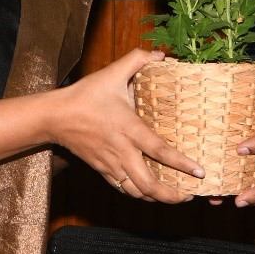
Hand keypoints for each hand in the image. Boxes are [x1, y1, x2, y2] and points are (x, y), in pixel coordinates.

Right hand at [51, 49, 202, 202]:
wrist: (55, 116)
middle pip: (148, 183)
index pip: (159, 150)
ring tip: (174, 197)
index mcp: (129, 128)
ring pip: (135, 192)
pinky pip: (122, 189)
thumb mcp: (111, 73)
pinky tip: (148, 193)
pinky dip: (137, 195)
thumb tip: (161, 54)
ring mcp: (110, 163)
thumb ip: (137, 60)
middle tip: (189, 195)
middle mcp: (121, 151)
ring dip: (156, 199)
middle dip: (171, 195)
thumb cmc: (84, 95)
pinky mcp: (101, 169)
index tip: (199, 171)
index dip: (181, 163)